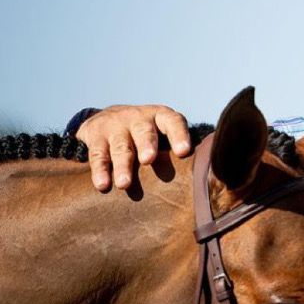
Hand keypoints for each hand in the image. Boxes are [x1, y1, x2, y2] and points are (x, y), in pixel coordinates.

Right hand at [76, 104, 190, 190]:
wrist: (108, 119)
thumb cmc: (149, 137)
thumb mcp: (164, 135)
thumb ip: (180, 151)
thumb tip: (207, 178)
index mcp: (161, 117)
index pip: (173, 122)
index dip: (178, 135)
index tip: (183, 151)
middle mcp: (138, 118)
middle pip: (144, 131)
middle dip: (146, 145)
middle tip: (148, 160)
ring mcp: (116, 125)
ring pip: (120, 146)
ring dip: (122, 166)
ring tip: (124, 184)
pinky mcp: (95, 134)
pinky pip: (98, 155)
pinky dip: (100, 171)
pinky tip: (103, 185)